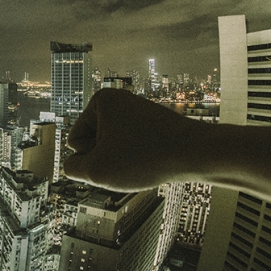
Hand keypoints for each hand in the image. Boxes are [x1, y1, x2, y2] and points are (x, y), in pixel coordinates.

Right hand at [63, 89, 199, 190]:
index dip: (92, 157)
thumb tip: (73, 165)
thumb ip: (72, 169)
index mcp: (101, 100)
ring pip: (113, 150)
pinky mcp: (149, 125)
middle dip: (107, 158)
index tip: (118, 153)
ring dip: (123, 162)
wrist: (197, 154)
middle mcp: (117, 100)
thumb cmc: (147, 158)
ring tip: (146, 159)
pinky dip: (138, 161)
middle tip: (133, 158)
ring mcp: (134, 112)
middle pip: (93, 144)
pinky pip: (130, 150)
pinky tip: (154, 160)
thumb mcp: (97, 171)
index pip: (75, 141)